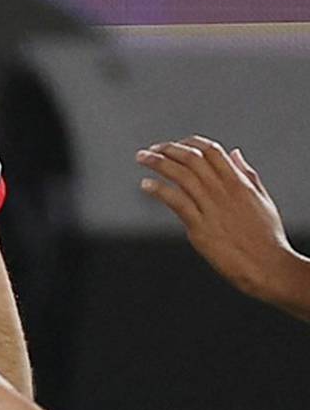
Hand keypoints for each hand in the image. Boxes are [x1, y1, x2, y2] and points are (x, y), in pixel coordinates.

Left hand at [136, 137, 306, 309]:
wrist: (267, 266)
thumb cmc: (266, 236)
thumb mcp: (261, 199)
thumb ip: (247, 174)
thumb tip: (234, 153)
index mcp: (239, 183)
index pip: (212, 151)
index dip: (190, 143)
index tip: (174, 145)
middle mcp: (224, 191)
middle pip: (192, 159)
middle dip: (168, 149)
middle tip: (150, 149)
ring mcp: (211, 208)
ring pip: (181, 176)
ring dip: (158, 163)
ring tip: (142, 158)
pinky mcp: (200, 227)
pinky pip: (176, 202)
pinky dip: (159, 190)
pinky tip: (146, 185)